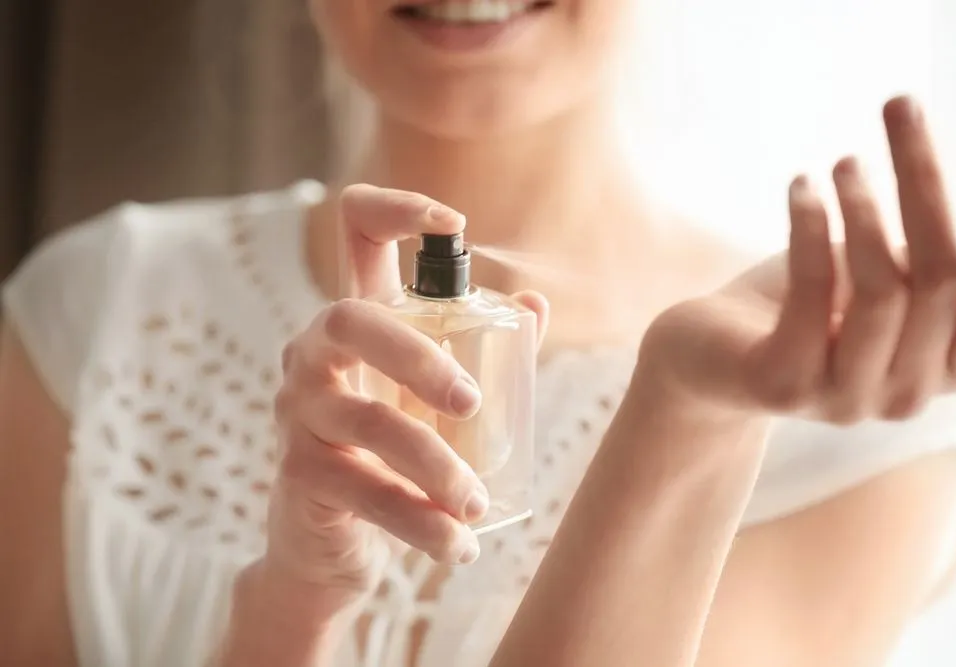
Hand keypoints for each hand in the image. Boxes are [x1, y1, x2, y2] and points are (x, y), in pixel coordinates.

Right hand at [262, 185, 547, 604]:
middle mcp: (314, 354)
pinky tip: (456, 545)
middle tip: (471, 403)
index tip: (452, 223)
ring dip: (438, 466)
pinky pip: (367, 492)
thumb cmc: (392, 455)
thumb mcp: (431, 399)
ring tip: (476, 504)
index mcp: (354, 322)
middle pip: (352, 319)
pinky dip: (421, 524)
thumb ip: (482, 352)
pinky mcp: (300, 472)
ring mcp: (298, 411)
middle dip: (419, 357)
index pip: (354, 232)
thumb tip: (535, 303)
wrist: (331, 543)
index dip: (396, 208)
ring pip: (371, 423)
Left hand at [639, 96, 955, 423]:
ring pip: (884, 288)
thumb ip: (939, 261)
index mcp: (946, 369)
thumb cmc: (803, 310)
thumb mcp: (883, 281)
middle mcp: (908, 395)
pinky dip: (810, 227)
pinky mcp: (787, 384)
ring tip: (842, 162)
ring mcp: (848, 398)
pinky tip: (801, 186)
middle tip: (900, 109)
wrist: (705, 361)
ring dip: (864, 207)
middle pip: (940, 278)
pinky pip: (813, 291)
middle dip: (923, 182)